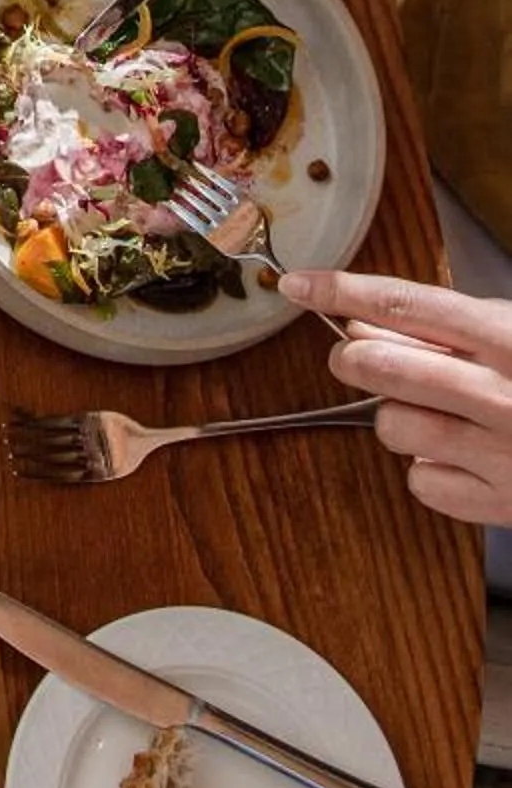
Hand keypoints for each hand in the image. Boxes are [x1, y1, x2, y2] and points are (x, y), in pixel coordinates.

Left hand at [279, 269, 511, 523]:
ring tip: (444, 414)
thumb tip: (359, 322)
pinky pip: (421, 482)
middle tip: (357, 358)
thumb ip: (441, 327)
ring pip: (392, 425)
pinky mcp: (504, 503)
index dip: (341, 290)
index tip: (296, 283)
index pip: (404, 304)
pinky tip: (465, 457)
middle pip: (380, 366)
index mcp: (507, 338)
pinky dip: (430, 469)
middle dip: (352, 358)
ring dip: (398, 417)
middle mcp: (503, 395)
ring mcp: (503, 453)